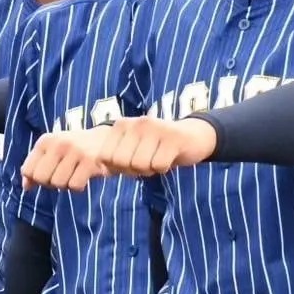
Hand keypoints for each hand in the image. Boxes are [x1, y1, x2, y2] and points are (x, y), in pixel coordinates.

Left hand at [20, 127, 115, 190]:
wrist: (108, 140)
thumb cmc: (76, 149)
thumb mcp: (53, 152)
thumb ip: (36, 167)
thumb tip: (26, 186)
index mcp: (46, 141)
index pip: (27, 170)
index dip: (36, 178)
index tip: (48, 173)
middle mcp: (59, 143)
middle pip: (41, 179)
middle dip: (50, 183)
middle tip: (63, 175)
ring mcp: (75, 152)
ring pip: (58, 184)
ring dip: (66, 184)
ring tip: (74, 173)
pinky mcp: (90, 162)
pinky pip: (75, 186)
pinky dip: (79, 186)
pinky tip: (84, 176)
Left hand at [95, 116, 217, 177]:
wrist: (193, 136)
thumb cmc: (155, 147)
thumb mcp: (130, 148)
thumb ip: (113, 158)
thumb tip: (100, 170)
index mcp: (121, 125)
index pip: (105, 157)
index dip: (117, 168)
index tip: (130, 162)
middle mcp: (136, 123)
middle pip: (122, 163)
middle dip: (133, 170)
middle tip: (147, 161)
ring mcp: (155, 128)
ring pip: (140, 165)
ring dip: (150, 169)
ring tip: (157, 158)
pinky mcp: (173, 137)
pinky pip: (159, 165)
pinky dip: (163, 168)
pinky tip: (169, 158)